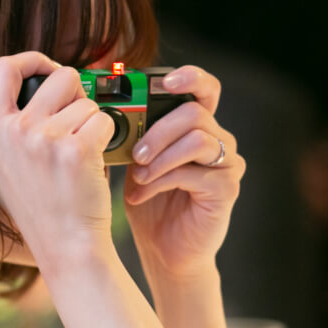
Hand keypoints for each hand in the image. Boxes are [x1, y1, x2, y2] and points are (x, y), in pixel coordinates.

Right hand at [0, 53, 115, 262]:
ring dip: (92, 123)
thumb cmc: (43, 208)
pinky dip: (108, 138)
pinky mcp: (75, 150)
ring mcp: (42, 139)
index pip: (3, 67)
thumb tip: (33, 80)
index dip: (32, 59)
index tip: (49, 69)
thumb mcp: (5, 165)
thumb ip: (11, 125)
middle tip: (77, 124)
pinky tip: (94, 163)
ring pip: (86, 101)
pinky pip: (104, 120)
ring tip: (81, 156)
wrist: (65, 248)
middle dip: (77, 94)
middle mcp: (12, 131)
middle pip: (59, 76)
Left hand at [124, 66, 243, 278]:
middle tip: (135, 152)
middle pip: (194, 111)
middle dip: (158, 129)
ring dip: (160, 156)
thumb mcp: (135, 161)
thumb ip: (131, 134)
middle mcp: (218, 139)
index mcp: (196, 126)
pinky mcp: (226, 188)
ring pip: (197, 138)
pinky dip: (162, 180)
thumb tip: (101, 109)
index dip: (189, 77)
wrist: (163, 250)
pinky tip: (141, 194)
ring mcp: (226, 164)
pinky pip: (195, 172)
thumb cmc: (149, 202)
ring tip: (138, 175)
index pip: (204, 88)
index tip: (164, 82)